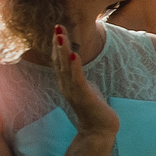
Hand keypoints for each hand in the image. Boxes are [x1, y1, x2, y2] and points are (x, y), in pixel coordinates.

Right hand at [52, 26, 119, 140]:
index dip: (57, 45)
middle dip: (58, 43)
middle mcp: (66, 85)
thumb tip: (78, 67)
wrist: (99, 130)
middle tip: (57, 26)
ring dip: (63, 51)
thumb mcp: (86, 87)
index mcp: (67, 82)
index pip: (59, 60)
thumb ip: (79, 76)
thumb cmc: (93, 108)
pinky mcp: (83, 96)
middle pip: (59, 61)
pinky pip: (77, 78)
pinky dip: (75, 66)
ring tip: (60, 36)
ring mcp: (73, 91)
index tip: (57, 29)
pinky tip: (74, 54)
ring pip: (66, 67)